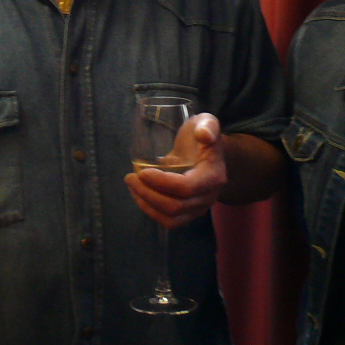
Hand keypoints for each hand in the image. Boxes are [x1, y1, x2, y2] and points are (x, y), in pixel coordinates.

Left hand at [124, 112, 224, 228]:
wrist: (208, 153)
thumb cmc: (202, 136)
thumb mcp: (206, 122)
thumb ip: (208, 126)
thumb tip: (204, 134)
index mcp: (213, 176)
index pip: (186, 188)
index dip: (162, 182)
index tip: (142, 172)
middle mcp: (208, 197)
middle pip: (175, 206)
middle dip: (148, 194)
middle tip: (130, 178)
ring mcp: (198, 209)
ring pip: (171, 219)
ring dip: (147, 205)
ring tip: (132, 187)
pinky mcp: (188, 214)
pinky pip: (169, 222)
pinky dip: (151, 212)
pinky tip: (139, 196)